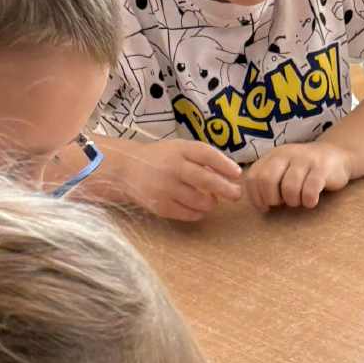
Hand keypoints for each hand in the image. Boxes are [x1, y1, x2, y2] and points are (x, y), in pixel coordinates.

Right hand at [116, 137, 243, 221]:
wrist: (126, 169)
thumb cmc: (160, 158)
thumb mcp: (178, 149)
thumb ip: (200, 157)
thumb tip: (230, 174)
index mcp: (178, 149)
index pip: (206, 154)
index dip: (224, 165)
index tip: (237, 174)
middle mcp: (172, 167)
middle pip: (206, 179)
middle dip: (226, 189)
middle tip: (236, 194)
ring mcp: (166, 188)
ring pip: (201, 201)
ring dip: (212, 203)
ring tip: (212, 200)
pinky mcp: (161, 206)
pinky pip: (189, 214)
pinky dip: (199, 212)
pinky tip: (198, 207)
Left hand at [245, 140, 351, 211]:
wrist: (337, 156)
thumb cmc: (305, 171)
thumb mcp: (283, 169)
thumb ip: (268, 181)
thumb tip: (259, 204)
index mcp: (273, 156)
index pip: (253, 177)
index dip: (256, 197)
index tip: (266, 206)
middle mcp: (286, 154)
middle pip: (267, 180)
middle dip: (272, 199)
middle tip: (282, 203)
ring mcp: (305, 159)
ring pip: (289, 187)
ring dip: (293, 201)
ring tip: (299, 201)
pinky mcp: (322, 168)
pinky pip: (310, 190)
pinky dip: (308, 201)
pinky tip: (311, 201)